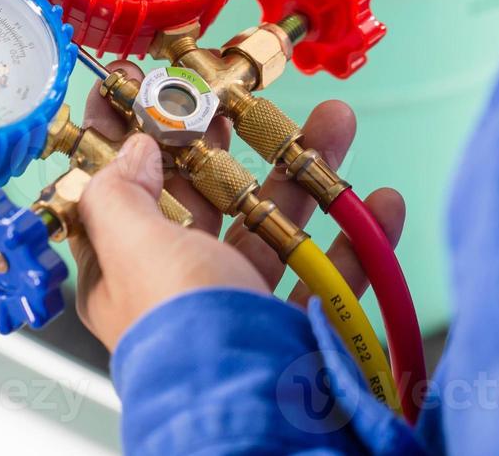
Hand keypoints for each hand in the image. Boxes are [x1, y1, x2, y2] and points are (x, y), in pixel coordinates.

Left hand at [69, 62, 405, 351]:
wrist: (260, 412)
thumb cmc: (188, 332)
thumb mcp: (137, 249)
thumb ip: (123, 192)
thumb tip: (132, 147)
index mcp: (126, 271)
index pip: (120, 187)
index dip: (130, 134)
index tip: (146, 84)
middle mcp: (180, 285)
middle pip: (209, 197)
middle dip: (238, 141)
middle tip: (253, 95)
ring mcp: (241, 304)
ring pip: (275, 224)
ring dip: (309, 173)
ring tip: (339, 124)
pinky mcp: (295, 329)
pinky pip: (330, 275)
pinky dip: (358, 238)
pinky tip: (378, 205)